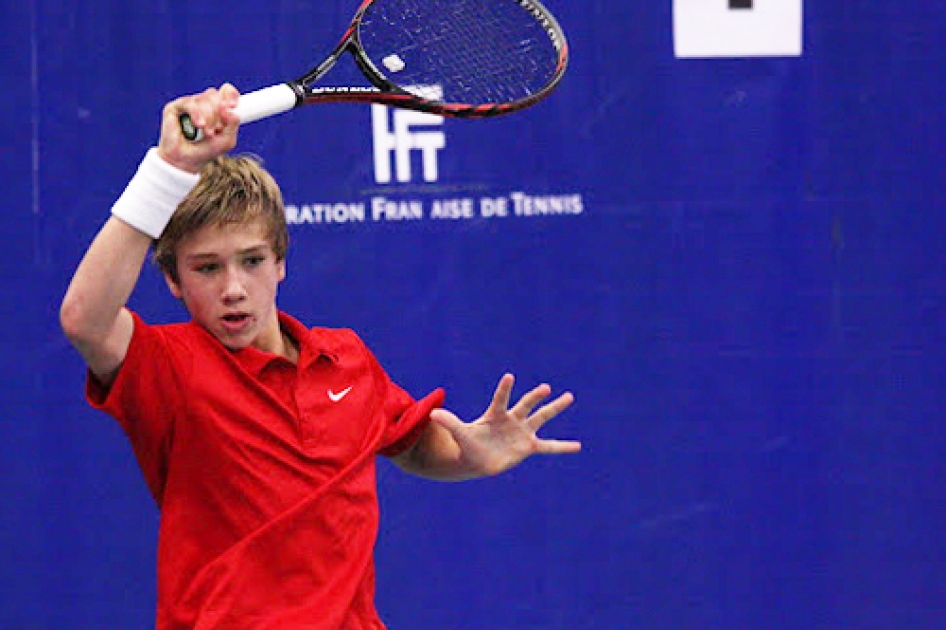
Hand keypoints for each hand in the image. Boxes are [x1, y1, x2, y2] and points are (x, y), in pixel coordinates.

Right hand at [157, 83, 240, 172]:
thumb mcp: (227, 140)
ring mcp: (190, 104)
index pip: (227, 91)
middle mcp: (203, 104)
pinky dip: (197, 114)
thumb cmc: (206, 150)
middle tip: (215, 131)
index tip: (232, 106)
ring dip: (209, 118)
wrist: (186, 161)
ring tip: (207, 133)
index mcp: (218, 109)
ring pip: (204, 99)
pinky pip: (191, 103)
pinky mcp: (175, 107)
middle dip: (218, 115)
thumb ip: (233, 123)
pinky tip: (198, 125)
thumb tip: (229, 109)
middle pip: (216, 95)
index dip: (231, 95)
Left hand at [430, 373, 580, 477]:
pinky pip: (548, 446)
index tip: (510, 376)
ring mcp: (522, 432)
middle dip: (535, 397)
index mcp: (495, 414)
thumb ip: (450, 422)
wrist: (476, 459)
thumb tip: (432, 414)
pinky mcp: (528, 446)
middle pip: (526, 405)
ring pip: (541, 418)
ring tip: (569, 396)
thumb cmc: (468, 444)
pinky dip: (562, 447)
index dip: (504, 389)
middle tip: (546, 387)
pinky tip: (577, 446)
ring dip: (554, 408)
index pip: (501, 399)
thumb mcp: (459, 433)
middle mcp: (512, 420)